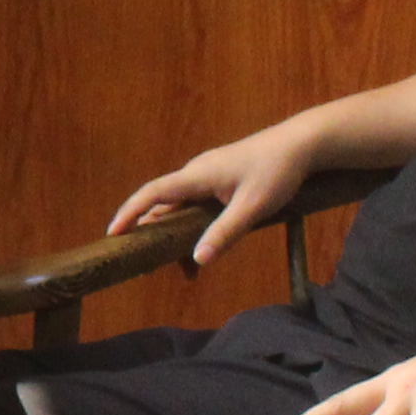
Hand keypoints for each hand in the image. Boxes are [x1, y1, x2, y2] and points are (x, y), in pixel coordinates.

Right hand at [108, 120, 313, 267]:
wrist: (302, 144)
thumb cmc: (277, 171)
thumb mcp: (252, 207)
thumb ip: (225, 233)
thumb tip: (197, 260)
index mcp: (197, 175)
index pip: (152, 193)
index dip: (129, 212)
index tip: (113, 233)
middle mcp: (196, 173)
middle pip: (162, 204)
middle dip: (150, 233)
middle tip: (145, 265)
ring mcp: (207, 174)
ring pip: (180, 207)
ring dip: (174, 234)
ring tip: (181, 270)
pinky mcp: (220, 179)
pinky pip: (195, 204)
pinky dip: (191, 226)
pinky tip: (202, 247)